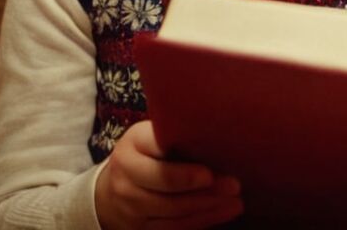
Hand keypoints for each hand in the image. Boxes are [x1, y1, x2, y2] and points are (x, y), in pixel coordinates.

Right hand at [95, 120, 243, 229]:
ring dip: (207, 209)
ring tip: (235, 202)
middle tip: (234, 186)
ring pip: (172, 213)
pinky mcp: (138, 228)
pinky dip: (199, 222)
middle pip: (167, 190)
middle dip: (204, 191)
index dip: (183, 172)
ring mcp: (129, 208)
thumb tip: (217, 127)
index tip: (209, 174)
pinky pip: (171, 229)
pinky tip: (221, 213)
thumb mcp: (150, 135)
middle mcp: (126, 179)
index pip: (157, 160)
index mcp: (131, 148)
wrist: (111, 188)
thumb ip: (173, 132)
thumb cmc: (145, 152)